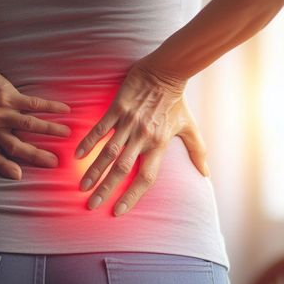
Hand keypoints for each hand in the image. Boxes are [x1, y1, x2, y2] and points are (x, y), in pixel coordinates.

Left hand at [0, 57, 71, 179]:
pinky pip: (33, 103)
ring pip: (29, 124)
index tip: (19, 176)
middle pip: (15, 146)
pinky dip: (50, 107)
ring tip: (68, 133)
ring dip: (50, 129)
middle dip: (36, 155)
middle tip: (55, 162)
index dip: (4, 168)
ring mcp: (1, 111)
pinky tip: (65, 109)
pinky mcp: (8, 95)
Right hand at [74, 57, 209, 216]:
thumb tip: (206, 174)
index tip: (117, 211)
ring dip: (94, 170)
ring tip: (82, 186)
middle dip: (106, 189)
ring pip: (109, 152)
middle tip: (91, 205)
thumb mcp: (190, 127)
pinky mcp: (118, 109)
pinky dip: (89, 141)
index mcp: (159, 145)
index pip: (145, 178)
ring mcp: (129, 123)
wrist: (166, 72)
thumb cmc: (177, 102)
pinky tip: (77, 155)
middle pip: (122, 170)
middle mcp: (143, 138)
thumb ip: (197, 151)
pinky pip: (101, 128)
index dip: (132, 196)